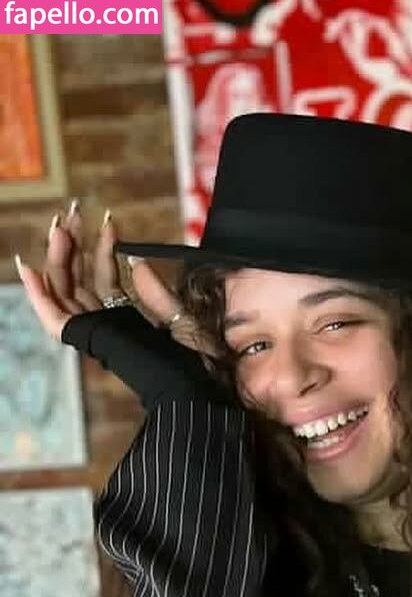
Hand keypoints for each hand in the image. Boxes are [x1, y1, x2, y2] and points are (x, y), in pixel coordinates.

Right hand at [15, 204, 226, 408]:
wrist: (196, 385)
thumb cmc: (198, 362)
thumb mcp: (182, 319)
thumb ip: (157, 293)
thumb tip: (135, 260)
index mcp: (128, 319)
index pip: (105, 278)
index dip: (103, 248)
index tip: (107, 220)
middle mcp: (108, 325)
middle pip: (80, 279)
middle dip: (73, 244)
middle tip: (70, 212)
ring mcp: (96, 333)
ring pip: (66, 291)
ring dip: (58, 257)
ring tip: (58, 227)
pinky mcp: (87, 341)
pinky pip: (56, 318)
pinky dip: (39, 295)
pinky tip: (28, 268)